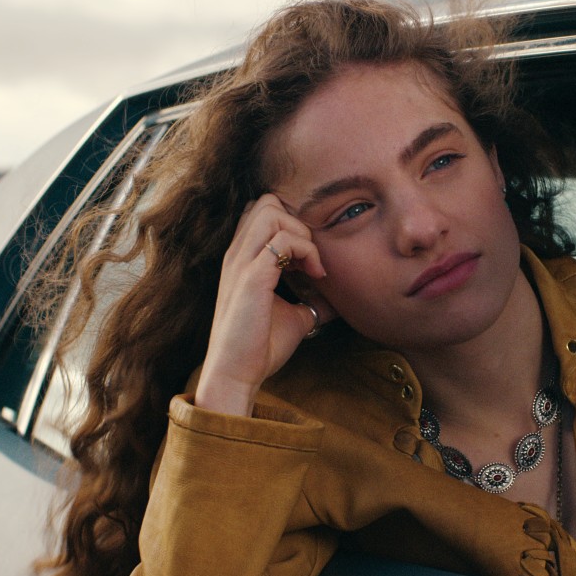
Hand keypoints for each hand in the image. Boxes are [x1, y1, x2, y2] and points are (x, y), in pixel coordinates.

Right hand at [195, 194, 333, 415]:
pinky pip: (282, 241)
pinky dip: (306, 251)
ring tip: (313, 265)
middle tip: (312, 258)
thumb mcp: (294, 316)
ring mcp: (241, 263)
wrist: (236, 374)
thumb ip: (313, 302)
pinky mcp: (251, 278)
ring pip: (271, 211)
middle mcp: (237, 254)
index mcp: (242, 258)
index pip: (261, 211)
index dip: (290, 225)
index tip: (307, 258)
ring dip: (301, 233)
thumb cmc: (260, 347)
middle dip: (297, 222)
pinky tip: (315, 275)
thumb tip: (340, 300)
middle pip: (266, 201)